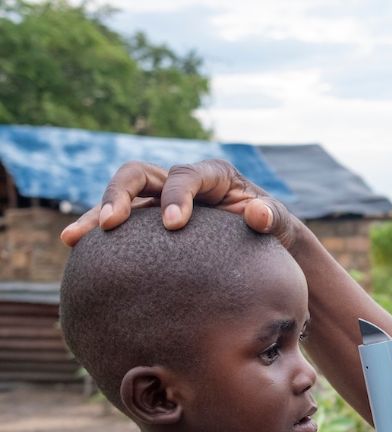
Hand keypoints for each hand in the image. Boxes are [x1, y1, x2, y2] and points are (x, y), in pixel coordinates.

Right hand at [59, 159, 300, 248]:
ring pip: (121, 200)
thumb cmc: (271, 229)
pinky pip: (121, 227)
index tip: (174, 224)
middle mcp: (179, 183)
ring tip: (72, 239)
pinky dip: (100, 238)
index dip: (176, 195)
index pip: (186, 176)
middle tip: (111, 223)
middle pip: (137, 176)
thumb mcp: (278, 223)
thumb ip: (272, 216)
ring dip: (95, 216)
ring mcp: (159, 201)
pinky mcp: (149, 223)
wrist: (263, 242)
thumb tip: (257, 214)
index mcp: (212, 175)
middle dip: (119, 195)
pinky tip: (79, 255)